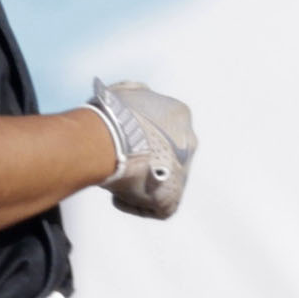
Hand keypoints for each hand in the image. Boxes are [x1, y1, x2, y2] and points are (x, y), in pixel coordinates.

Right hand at [86, 77, 196, 220]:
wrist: (109, 139)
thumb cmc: (111, 115)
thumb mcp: (124, 91)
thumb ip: (136, 93)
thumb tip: (138, 92)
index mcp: (180, 114)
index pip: (161, 130)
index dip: (138, 139)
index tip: (121, 142)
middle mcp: (189, 142)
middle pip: (163, 157)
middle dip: (143, 161)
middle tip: (118, 162)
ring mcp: (183, 173)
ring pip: (158, 182)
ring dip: (138, 184)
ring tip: (115, 179)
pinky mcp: (171, 200)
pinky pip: (151, 206)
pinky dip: (131, 202)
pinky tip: (117, 192)